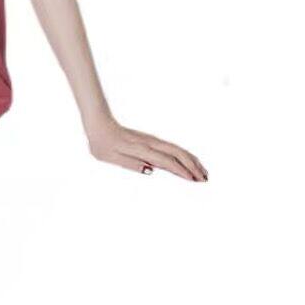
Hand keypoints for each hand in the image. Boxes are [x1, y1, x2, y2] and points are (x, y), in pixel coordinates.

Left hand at [85, 116, 207, 181]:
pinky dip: (183, 155)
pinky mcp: (150, 140)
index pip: (165, 160)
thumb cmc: (101, 143)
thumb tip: (151, 170)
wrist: (98, 124)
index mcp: (140, 148)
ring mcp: (151, 140)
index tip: (194, 181)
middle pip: (177, 153)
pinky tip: (188, 162)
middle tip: (205, 180)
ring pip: (177, 149)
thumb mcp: (110, 157)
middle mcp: (149, 142)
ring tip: (203, 173)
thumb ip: (130, 164)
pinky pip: (171, 147)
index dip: (181, 171)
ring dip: (191, 160)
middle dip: (193, 166)